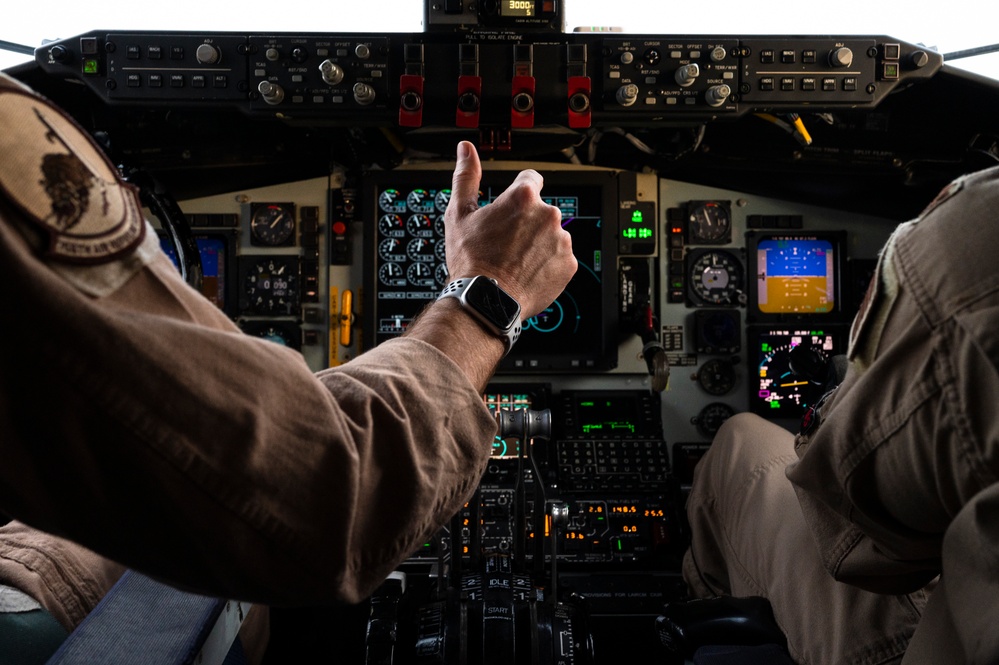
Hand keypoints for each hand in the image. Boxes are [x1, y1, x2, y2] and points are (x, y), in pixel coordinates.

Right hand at [443, 141, 576, 319]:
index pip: (531, 179)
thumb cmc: (472, 260)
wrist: (487, 301)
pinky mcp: (569, 264)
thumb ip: (466, 176)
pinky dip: (548, 263)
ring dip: (539, 242)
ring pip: (552, 234)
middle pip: (541, 210)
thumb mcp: (460, 213)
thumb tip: (466, 150)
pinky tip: (527, 272)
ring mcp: (561, 240)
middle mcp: (547, 215)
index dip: (518, 193)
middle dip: (527, 222)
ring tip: (516, 259)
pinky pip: (561, 257)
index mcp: (523, 197)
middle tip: (506, 241)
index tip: (511, 209)